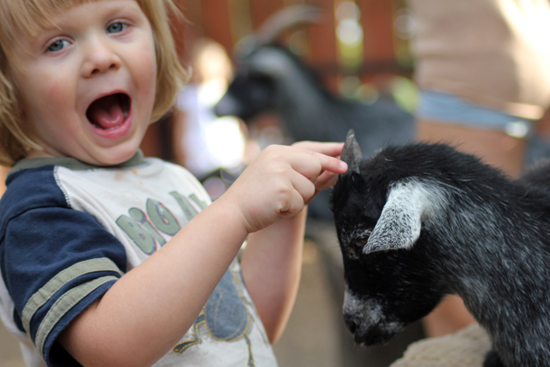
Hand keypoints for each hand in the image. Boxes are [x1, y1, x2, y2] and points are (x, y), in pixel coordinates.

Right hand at [223, 142, 346, 232]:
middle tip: (286, 194)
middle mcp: (277, 156)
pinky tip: (274, 208)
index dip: (329, 159)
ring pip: (309, 189)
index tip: (344, 165)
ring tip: (276, 201)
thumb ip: (301, 172)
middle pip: (315, 167)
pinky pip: (300, 203)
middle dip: (309, 184)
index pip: (310, 153)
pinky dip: (290, 211)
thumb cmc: (256, 198)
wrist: (233, 213)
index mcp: (276, 151)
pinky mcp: (281, 188)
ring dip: (297, 201)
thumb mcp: (277, 177)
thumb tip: (335, 171)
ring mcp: (279, 171)